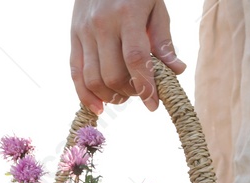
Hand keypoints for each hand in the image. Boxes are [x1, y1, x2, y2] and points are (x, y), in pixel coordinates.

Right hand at [69, 0, 185, 113]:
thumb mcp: (155, 7)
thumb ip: (163, 40)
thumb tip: (176, 71)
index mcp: (127, 15)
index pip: (135, 59)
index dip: (145, 86)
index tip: (153, 105)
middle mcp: (102, 24)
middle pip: (113, 75)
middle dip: (129, 92)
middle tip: (140, 92)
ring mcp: (84, 31)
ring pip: (93, 79)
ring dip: (111, 96)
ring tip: (123, 96)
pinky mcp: (73, 37)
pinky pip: (75, 73)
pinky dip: (86, 95)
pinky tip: (99, 107)